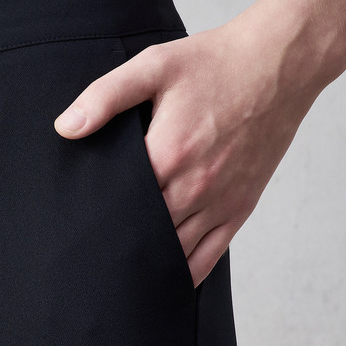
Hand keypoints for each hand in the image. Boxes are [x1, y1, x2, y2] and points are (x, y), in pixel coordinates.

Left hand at [53, 18, 319, 286]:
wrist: (279, 63)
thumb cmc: (214, 64)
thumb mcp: (153, 67)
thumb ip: (105, 97)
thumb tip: (65, 127)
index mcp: (168, 154)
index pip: (119, 204)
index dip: (94, 218)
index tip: (74, 228)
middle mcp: (195, 186)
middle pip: (143, 235)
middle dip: (115, 245)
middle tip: (86, 259)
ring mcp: (220, 202)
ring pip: (174, 253)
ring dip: (146, 265)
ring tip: (115, 278)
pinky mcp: (239, 208)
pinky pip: (209, 256)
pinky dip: (184, 273)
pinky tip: (162, 281)